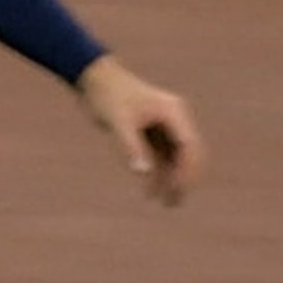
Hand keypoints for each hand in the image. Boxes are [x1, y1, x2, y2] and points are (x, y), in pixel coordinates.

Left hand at [74, 55, 204, 205]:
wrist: (94, 78)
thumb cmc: (107, 95)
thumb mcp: (118, 121)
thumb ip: (130, 146)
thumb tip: (143, 173)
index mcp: (172, 112)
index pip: (188, 145)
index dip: (186, 169)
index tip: (176, 188)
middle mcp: (173, 119)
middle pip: (188, 153)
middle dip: (183, 178)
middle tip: (174, 202)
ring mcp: (164, 125)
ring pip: (176, 158)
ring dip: (172, 179)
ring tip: (167, 203)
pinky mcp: (152, 132)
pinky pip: (162, 156)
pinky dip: (159, 173)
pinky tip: (151, 191)